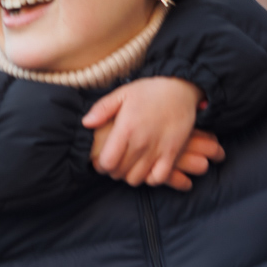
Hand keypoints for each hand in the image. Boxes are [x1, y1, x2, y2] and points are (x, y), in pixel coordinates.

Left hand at [82, 77, 224, 188]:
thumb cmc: (149, 90)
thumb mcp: (123, 93)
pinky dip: (150, 177)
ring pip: (136, 178)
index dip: (100, 165)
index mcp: (126, 128)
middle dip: (113, 170)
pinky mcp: (172, 154)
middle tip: (115, 161)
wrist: (180, 88)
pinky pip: (158, 178)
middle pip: (119, 172)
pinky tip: (147, 168)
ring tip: (129, 164)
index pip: (107, 162)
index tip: (101, 160)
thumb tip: (86, 123)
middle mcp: (141, 142)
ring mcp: (158, 150)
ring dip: (129, 174)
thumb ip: (102, 109)